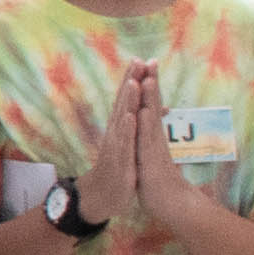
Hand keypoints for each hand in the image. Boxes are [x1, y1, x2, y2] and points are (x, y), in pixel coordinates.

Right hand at [86, 63, 161, 229]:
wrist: (101, 196)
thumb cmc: (118, 168)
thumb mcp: (130, 144)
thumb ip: (137, 124)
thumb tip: (152, 107)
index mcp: (120, 127)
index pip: (127, 99)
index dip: (133, 79)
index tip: (141, 59)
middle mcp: (116, 132)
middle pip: (123, 103)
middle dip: (130, 82)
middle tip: (137, 61)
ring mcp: (116, 146)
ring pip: (122, 120)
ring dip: (127, 101)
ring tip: (133, 82)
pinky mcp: (119, 161)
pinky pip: (123, 144)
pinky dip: (127, 130)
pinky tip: (130, 117)